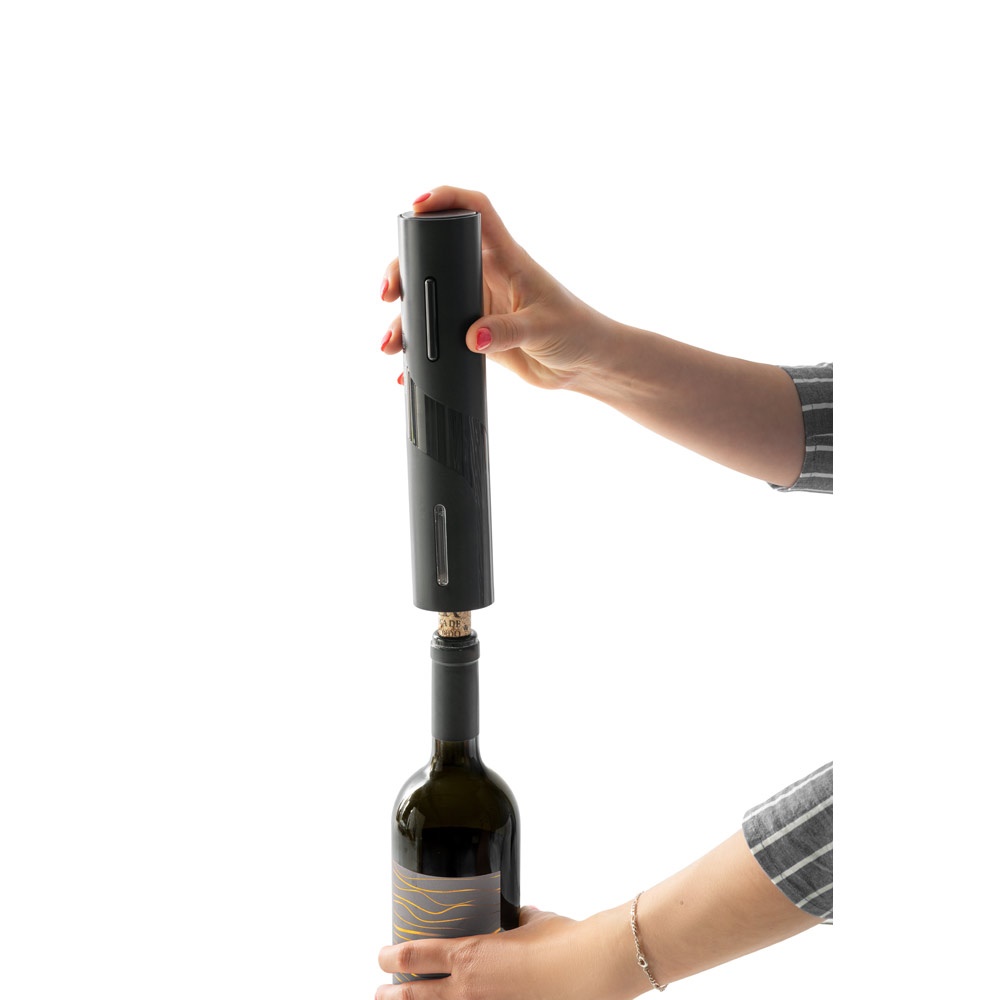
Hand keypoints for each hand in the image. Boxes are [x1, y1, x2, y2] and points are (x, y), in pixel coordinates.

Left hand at [375, 904, 642, 999]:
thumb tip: (516, 917)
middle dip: (394, 994)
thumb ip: (517, 920)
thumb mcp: (533, 920)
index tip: (382, 954)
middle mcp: (470, 988)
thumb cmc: (562, 940)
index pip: (417, 954)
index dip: (392, 954)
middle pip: (416, 995)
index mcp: (471, 954)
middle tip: (382, 991)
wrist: (589, 968)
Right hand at [379, 186, 614, 389]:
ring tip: (391, 342)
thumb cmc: (576, 332)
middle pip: (434, 256)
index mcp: (507, 257)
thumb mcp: (542, 329)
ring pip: (429, 299)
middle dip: (403, 268)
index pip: (476, 210)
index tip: (416, 206)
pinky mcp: (474, 333)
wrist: (584, 365)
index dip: (446, 198)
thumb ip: (508, 332)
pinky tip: (404, 369)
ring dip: (405, 318)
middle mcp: (486, 274)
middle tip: (388, 292)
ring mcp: (477, 303)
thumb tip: (471, 337)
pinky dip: (420, 351)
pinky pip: (438, 336)